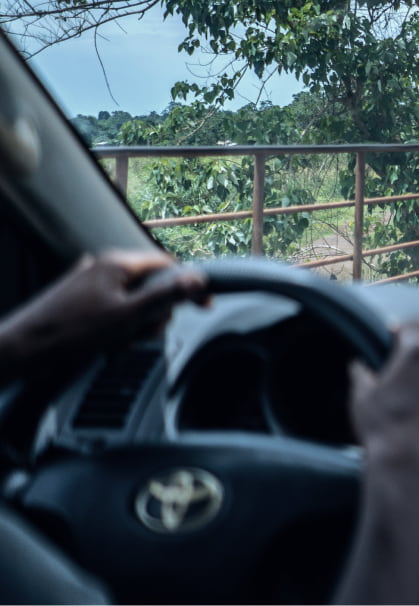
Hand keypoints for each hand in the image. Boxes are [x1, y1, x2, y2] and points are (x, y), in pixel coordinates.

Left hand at [1, 251, 207, 371]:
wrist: (22, 350)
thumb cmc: (69, 333)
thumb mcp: (128, 316)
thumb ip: (166, 296)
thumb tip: (198, 279)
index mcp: (116, 263)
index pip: (167, 265)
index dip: (188, 286)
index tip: (202, 305)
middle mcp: (103, 268)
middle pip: (151, 285)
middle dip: (155, 312)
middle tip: (144, 332)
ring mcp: (89, 284)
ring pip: (132, 300)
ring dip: (136, 323)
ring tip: (121, 341)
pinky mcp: (79, 301)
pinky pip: (113, 309)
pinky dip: (118, 326)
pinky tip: (108, 342)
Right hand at [347, 323, 418, 492]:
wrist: (411, 470)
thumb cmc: (384, 431)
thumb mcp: (362, 398)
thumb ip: (362, 375)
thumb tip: (358, 367)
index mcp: (418, 354)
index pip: (413, 326)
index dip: (403, 330)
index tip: (395, 337)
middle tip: (402, 389)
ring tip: (416, 415)